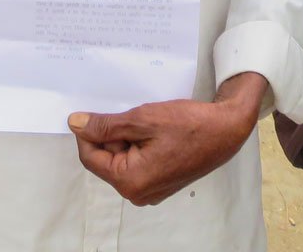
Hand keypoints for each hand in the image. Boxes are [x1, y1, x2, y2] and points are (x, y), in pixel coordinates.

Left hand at [67, 72, 267, 205]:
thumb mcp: (143, 118)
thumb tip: (75, 124)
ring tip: (147, 119)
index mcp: (129, 181)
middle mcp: (137, 193)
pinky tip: (156, 128)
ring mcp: (151, 190)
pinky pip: (139, 162)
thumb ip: (106, 124)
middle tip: (133, 112)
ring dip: (128, 137)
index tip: (95, 110)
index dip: (89, 132)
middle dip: (113, 134)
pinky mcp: (162, 182)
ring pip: (123, 159)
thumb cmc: (188, 124)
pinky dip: (140, 144)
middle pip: (108, 159)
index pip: (91, 157)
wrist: (227, 129)